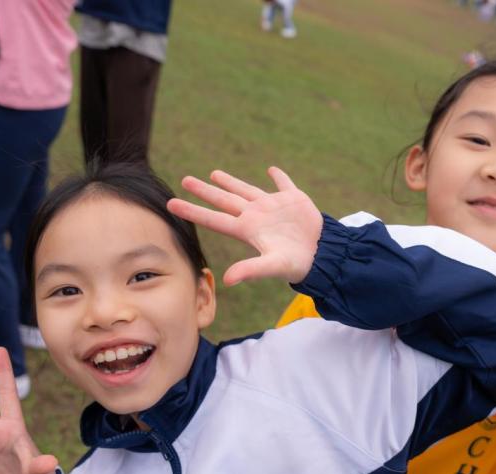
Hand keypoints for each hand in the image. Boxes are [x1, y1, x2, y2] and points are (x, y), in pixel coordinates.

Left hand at [168, 167, 322, 285]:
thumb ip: (250, 270)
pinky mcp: (293, 200)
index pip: (213, 218)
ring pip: (246, 190)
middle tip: (185, 180)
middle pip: (224, 201)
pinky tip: (272, 171)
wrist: (323, 255)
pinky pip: (284, 184)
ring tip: (214, 174)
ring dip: (230, 182)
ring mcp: (273, 207)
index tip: (171, 204)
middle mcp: (256, 216)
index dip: (192, 211)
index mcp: (248, 229)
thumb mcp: (272, 265)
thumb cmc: (297, 263)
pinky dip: (279, 177)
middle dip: (205, 191)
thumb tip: (227, 280)